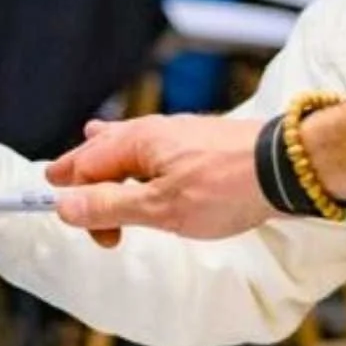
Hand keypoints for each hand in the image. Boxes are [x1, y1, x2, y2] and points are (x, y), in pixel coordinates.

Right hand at [44, 114, 273, 247]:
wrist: (287, 168)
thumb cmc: (227, 187)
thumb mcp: (161, 208)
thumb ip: (111, 207)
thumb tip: (65, 206)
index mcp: (136, 142)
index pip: (83, 166)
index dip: (67, 192)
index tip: (58, 213)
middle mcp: (153, 131)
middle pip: (102, 152)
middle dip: (83, 175)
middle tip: (66, 191)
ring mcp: (179, 135)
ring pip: (129, 147)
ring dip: (110, 167)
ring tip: (90, 158)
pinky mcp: (201, 145)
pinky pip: (155, 151)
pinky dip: (138, 162)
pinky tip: (143, 162)